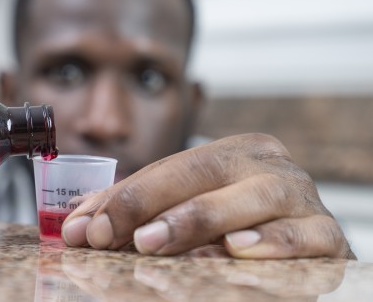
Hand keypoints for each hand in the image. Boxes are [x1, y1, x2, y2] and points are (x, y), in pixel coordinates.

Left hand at [61, 133, 354, 258]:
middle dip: (150, 203)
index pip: (170, 168)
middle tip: (110, 234)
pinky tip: (237, 252)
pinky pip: (305, 235)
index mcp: (233, 152)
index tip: (85, 228)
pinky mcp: (328, 234)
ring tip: (155, 242)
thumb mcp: (185, 209)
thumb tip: (76, 224)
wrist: (303, 244)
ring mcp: (301, 196)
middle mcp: (268, 165)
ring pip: (253, 198)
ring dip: (200, 220)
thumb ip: (137, 212)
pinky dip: (272, 243)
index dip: (124, 197)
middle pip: (204, 172)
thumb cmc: (237, 226)